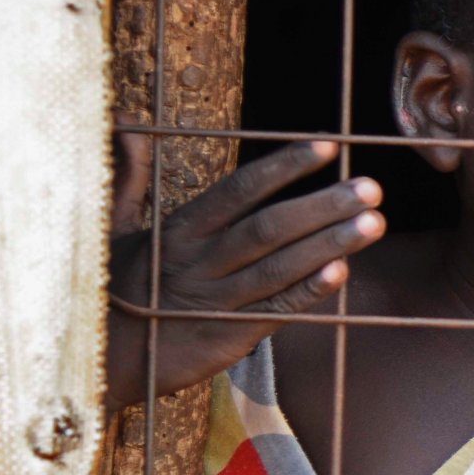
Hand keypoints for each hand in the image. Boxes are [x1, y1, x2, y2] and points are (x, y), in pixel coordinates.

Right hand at [103, 134, 385, 409]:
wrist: (99, 359)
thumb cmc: (113, 285)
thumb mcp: (113, 226)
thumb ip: (129, 173)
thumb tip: (123, 116)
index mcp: (177, 231)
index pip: (238, 190)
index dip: (283, 167)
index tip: (327, 145)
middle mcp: (197, 262)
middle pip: (267, 228)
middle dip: (321, 206)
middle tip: (370, 187)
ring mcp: (213, 301)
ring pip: (279, 268)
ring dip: (330, 244)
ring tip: (374, 222)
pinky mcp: (226, 337)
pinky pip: (275, 311)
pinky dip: (309, 292)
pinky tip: (343, 272)